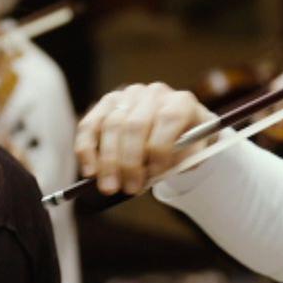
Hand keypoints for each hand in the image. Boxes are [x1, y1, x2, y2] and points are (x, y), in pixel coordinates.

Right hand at [74, 83, 214, 194]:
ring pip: (110, 125)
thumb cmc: (185, 144)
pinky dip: (87, 150)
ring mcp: (127, 96)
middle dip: (129, 161)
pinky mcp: (105, 104)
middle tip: (128, 189)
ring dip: (107, 161)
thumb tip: (154, 172)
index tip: (154, 175)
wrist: (176, 128)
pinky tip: (90, 171)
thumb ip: (182, 161)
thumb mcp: (196, 152)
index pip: (168, 119)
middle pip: (135, 125)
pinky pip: (90, 125)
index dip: (159, 149)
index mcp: (181, 102)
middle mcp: (153, 94)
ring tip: (109, 187)